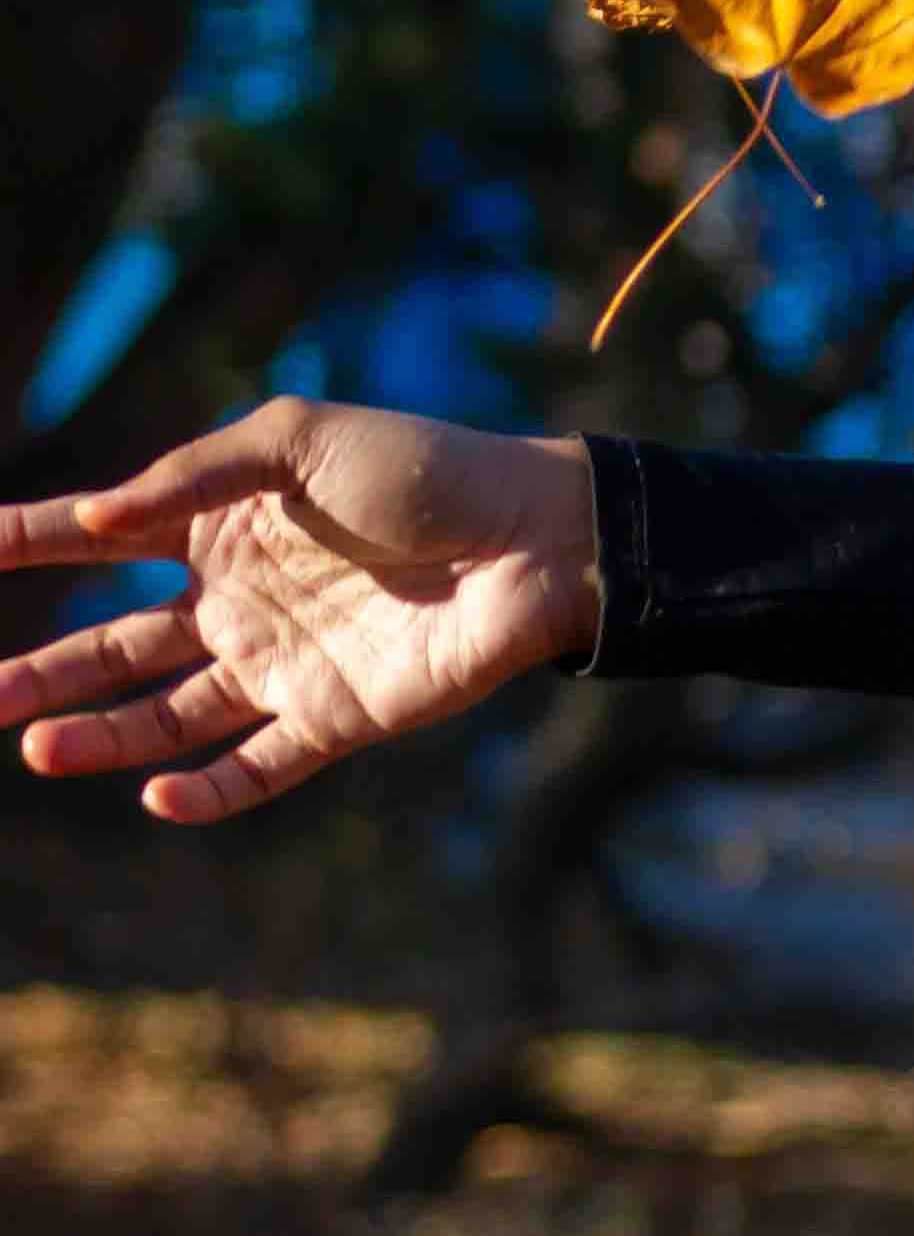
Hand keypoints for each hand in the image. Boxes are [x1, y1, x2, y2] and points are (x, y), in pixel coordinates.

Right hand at [0, 400, 599, 822]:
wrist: (540, 537)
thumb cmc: (427, 471)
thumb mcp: (299, 441)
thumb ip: (194, 476)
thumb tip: (98, 517)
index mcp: (221, 527)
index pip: (96, 540)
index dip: (24, 547)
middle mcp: (240, 601)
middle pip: (113, 648)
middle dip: (38, 674)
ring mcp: (286, 664)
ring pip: (167, 715)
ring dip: (101, 737)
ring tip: (34, 748)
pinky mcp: (339, 718)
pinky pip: (258, 767)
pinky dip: (207, 789)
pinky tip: (156, 795)